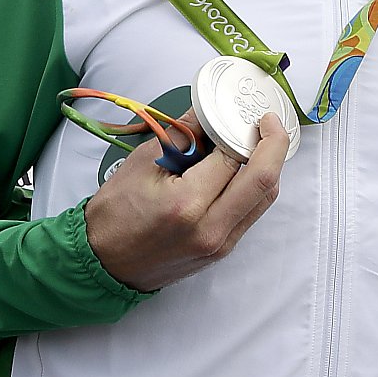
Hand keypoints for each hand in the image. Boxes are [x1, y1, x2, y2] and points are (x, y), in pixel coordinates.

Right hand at [83, 112, 287, 291]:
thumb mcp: (143, 163)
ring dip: (268, 166)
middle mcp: (211, 228)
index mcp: (187, 205)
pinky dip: (253, 187)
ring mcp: (221, 244)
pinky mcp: (224, 249)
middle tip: (269, 123)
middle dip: (274, 144)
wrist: (103, 263)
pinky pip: (252, 212)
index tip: (244, 115)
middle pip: (264, 180)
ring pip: (264, 198)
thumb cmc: (114, 217)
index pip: (233, 157)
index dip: (241, 131)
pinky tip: (244, 169)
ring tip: (256, 143)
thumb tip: (211, 114)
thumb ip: (185, 135)